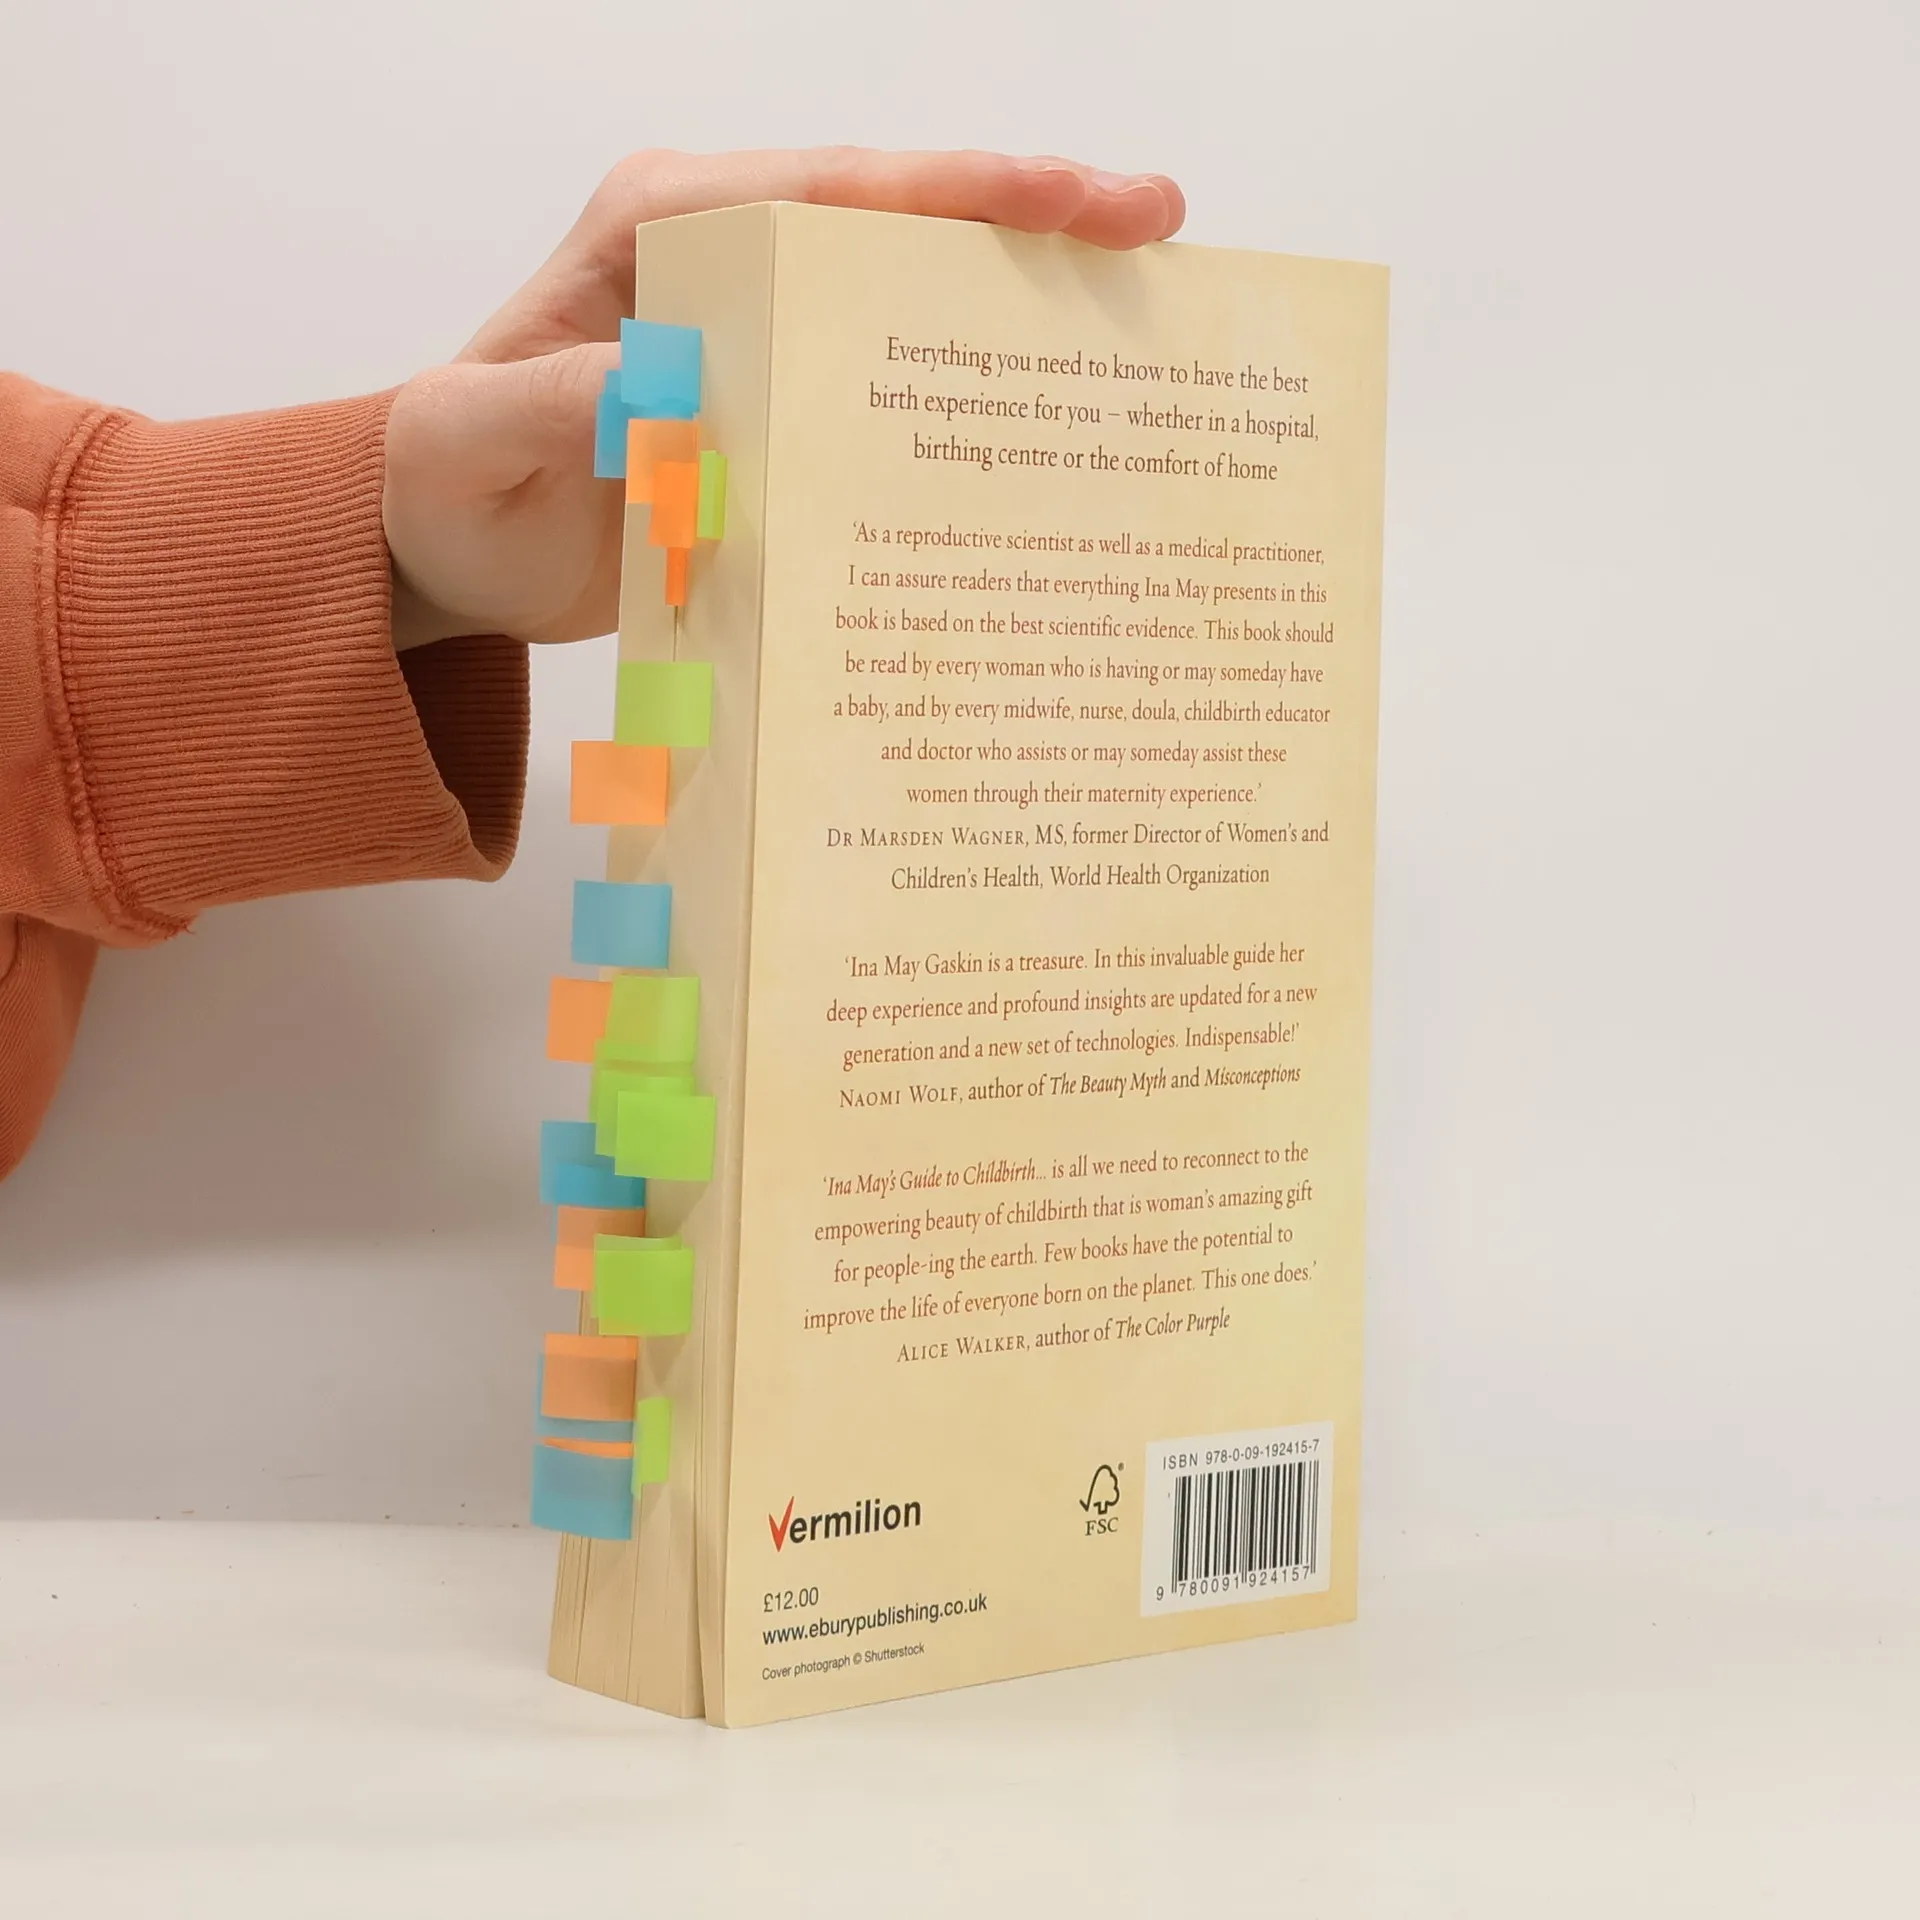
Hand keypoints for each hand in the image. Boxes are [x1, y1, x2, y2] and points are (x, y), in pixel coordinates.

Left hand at [382, 148, 1184, 649]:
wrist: (449, 546)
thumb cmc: (448, 488)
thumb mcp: (469, 448)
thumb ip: (554, 410)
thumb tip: (672, 394)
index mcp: (659, 228)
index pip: (828, 190)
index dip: (956, 194)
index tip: (1073, 204)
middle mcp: (723, 252)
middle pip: (898, 216)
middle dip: (1029, 216)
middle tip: (1156, 228)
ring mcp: (759, 320)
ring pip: (909, 282)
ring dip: (1024, 290)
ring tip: (1147, 306)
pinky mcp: (779, 391)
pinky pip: (889, 367)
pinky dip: (971, 374)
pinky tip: (1053, 407)